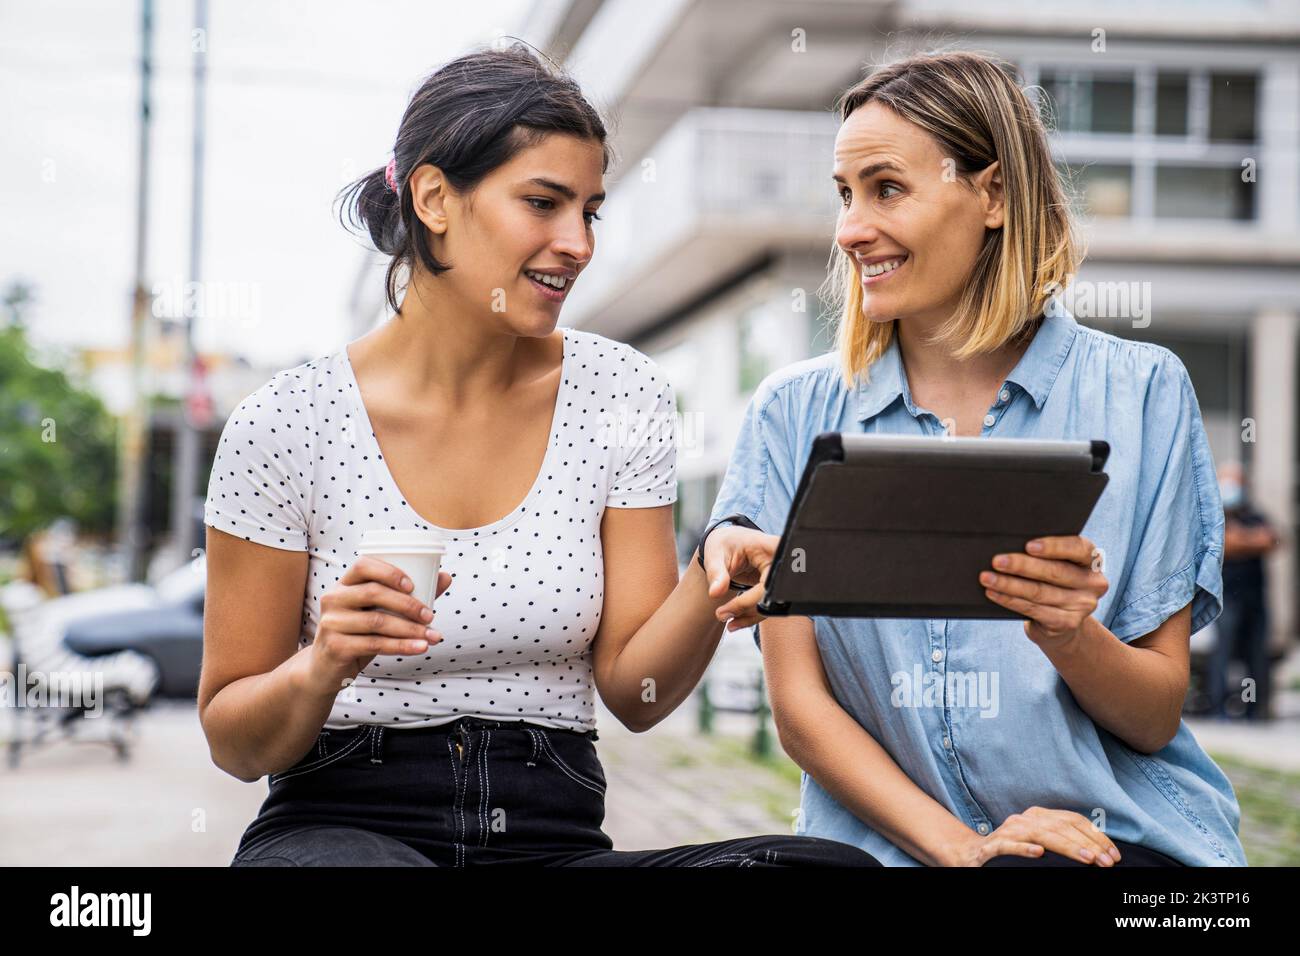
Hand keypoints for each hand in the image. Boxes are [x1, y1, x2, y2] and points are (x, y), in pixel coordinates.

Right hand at [302, 556, 451, 697]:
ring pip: (377, 622)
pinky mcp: (335, 646)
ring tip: (433, 636)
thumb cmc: (358, 633)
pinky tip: (420, 648)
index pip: (362, 565)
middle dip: (407, 604)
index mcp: (344, 584)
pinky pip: (374, 644)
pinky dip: (402, 646)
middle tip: (431, 615)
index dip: (389, 571)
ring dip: (410, 629)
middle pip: (373, 593)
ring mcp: (331, 623)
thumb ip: (409, 596)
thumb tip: (445, 577)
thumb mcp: (379, 612)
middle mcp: (334, 599)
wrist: (325, 668)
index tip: (413, 585)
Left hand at [700, 525, 779, 630]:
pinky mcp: (775, 587)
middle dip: (748, 610)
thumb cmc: (724, 543)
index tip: (727, 610)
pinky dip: (751, 615)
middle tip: (721, 615)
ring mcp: (780, 576)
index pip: (770, 579)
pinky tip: (734, 619)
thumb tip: (715, 593)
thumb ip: (716, 572)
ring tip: (724, 617)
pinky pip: (768, 605)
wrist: (728, 543)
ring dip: (749, 616)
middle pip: (773, 595)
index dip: (752, 598)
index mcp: (771, 548)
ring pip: (772, 605)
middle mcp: (781, 562)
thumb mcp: (715, 553)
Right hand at [948, 806, 1121, 866]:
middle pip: (1062, 827)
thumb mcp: (1039, 842)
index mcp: (1038, 816)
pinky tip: (1040, 853)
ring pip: (1042, 835)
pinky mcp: (993, 846)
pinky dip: (1024, 849)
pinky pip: (1010, 845)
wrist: (971, 855)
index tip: (1114, 855)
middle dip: (1089, 844)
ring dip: (1068, 847)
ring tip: (1089, 859)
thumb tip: (1099, 851)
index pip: (1073, 820)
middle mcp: (1024, 819)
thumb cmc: (1012, 851)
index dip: (1096, 836)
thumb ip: (1061, 840)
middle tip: (1108, 862)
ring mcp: (1008, 831)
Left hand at [979, 535, 1107, 649]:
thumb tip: (1007, 542)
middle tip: (996, 561)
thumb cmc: (1052, 583)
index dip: (1054, 546)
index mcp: (1092, 560)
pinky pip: (1032, 609)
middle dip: (1021, 565)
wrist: (1061, 623)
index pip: (1078, 548)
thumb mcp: (1057, 564)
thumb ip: (1043, 554)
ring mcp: (1082, 605)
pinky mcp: (1067, 623)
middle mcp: (1093, 583)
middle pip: (1054, 571)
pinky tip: (993, 593)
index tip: (1028, 545)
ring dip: (1009, 584)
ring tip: (987, 578)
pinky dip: (1009, 600)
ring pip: (1039, 592)